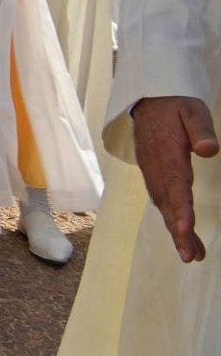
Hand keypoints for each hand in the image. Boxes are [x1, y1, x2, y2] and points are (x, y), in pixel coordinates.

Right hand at [132, 95, 220, 262]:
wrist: (146, 100)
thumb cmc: (174, 105)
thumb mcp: (192, 109)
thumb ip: (201, 128)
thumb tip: (209, 150)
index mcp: (168, 152)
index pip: (176, 183)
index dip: (181, 207)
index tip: (186, 228)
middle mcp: (157, 166)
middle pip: (168, 201)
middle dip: (178, 230)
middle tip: (190, 255)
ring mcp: (152, 171)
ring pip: (163, 204)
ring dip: (175, 230)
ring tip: (190, 254)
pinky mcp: (152, 173)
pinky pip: (160, 199)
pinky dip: (169, 218)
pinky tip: (179, 231)